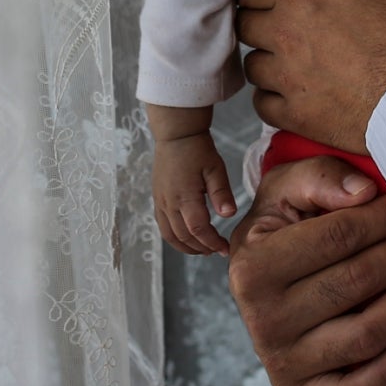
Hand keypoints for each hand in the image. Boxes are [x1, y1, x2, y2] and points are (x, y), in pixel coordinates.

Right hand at [152, 125, 236, 256]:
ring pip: (170, 235)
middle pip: (183, 237)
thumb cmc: (198, 149)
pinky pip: (163, 226)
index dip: (212, 242)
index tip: (225, 248)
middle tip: (217, 251)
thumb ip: (221, 193)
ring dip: (186, 247)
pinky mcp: (157, 199)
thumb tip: (229, 215)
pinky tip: (187, 237)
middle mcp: (169, 203)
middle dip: (201, 248)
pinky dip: (175, 237)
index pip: (198, 230)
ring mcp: (160, 202)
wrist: (176, 134)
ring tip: (203, 249)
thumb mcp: (215, 168)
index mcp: (185, 197)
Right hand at [227, 155, 385, 385]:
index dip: (385, 218)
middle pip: (357, 282)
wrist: (261, 287)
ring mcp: (281, 361)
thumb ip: (319, 177)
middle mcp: (261, 318)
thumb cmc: (282, 232)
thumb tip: (364, 193)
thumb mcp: (285, 191)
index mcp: (252, 265)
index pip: (339, 236)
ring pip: (365, 334)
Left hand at [234, 0, 385, 153]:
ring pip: (251, 61)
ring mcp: (286, 80)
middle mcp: (280, 35)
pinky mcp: (298, 117)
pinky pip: (264, 103)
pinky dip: (275, 93)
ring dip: (265, 52)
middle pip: (243, 18)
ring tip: (294, 46)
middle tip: (289, 8)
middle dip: (259, 11)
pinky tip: (298, 85)